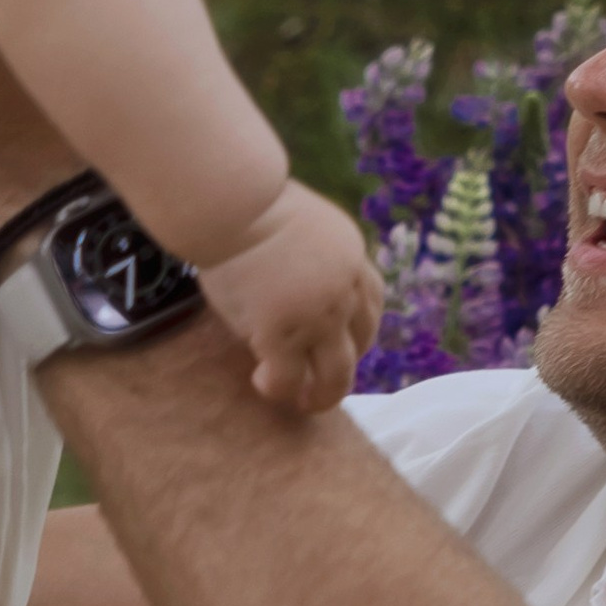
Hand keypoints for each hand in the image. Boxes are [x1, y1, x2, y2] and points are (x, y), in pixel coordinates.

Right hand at [194, 182, 382, 413]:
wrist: (233, 202)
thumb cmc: (251, 204)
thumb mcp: (304, 225)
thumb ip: (312, 255)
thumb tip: (294, 277)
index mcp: (352, 259)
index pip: (371, 305)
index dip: (360, 332)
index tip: (344, 344)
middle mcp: (344, 293)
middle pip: (360, 345)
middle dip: (344, 369)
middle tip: (325, 383)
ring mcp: (317, 318)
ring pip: (335, 375)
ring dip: (322, 396)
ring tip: (304, 403)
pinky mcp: (282, 336)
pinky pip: (288, 378)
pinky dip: (279, 388)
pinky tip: (262, 384)